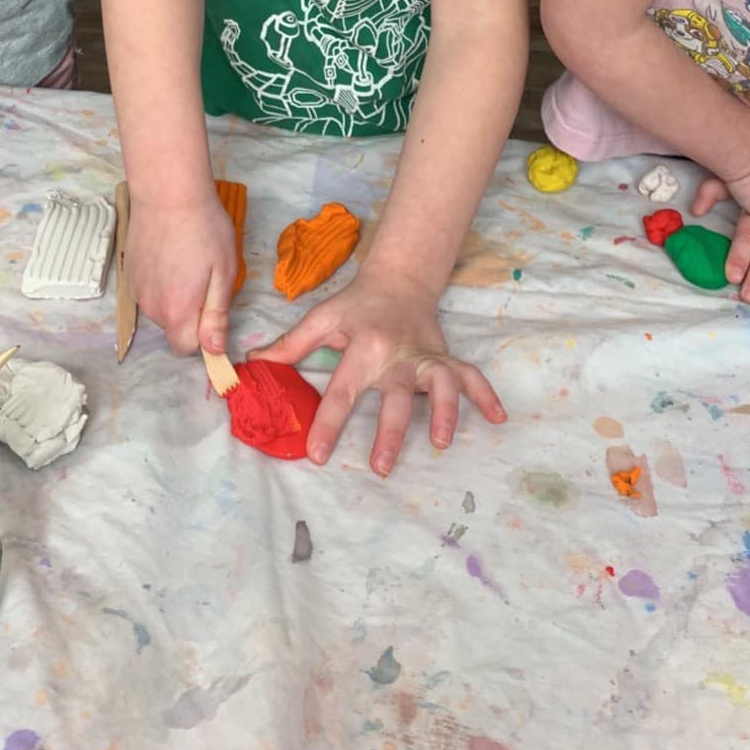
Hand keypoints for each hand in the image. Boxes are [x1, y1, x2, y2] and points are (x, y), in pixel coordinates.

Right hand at [125, 186, 237, 353]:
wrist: (167, 192)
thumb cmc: (203, 229)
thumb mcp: (224, 274)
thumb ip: (217, 317)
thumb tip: (215, 351)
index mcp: (177, 311)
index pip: (185, 350)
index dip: (203, 340)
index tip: (214, 316)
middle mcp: (151, 306)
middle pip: (174, 329)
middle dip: (192, 316)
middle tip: (207, 280)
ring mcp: (137, 290)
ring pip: (162, 310)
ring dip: (176, 298)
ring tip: (189, 263)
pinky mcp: (130, 274)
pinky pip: (150, 292)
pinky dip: (162, 283)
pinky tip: (172, 256)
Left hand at [248, 267, 506, 476]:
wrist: (398, 281)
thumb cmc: (355, 306)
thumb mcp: (321, 319)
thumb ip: (290, 346)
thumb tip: (251, 364)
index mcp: (363, 347)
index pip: (343, 391)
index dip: (328, 423)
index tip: (317, 455)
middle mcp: (397, 354)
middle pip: (396, 396)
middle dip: (390, 432)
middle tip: (381, 468)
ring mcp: (426, 357)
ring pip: (441, 385)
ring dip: (445, 413)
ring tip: (441, 443)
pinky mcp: (445, 358)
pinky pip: (471, 376)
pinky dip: (487, 395)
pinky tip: (498, 419)